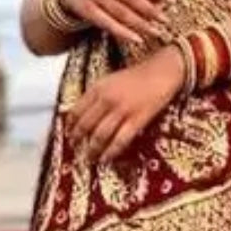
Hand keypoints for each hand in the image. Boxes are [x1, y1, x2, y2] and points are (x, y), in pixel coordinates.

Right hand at [59, 0, 171, 51]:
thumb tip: (163, 0)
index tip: (171, 1)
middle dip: (150, 10)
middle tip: (165, 20)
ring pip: (120, 12)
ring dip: (140, 24)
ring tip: (156, 32)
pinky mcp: (87, 10)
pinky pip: (108, 23)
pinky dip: (123, 32)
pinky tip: (137, 39)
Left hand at [68, 46, 185, 163]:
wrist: (162, 71)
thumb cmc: (137, 75)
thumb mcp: (110, 80)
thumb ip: (97, 94)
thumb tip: (84, 113)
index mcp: (97, 88)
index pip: (76, 111)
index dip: (70, 126)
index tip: (68, 134)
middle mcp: (106, 100)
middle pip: (86, 125)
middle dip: (78, 140)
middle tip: (75, 150)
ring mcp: (122, 111)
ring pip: (100, 136)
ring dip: (92, 150)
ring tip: (89, 158)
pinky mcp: (137, 120)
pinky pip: (120, 141)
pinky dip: (111, 152)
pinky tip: (106, 159)